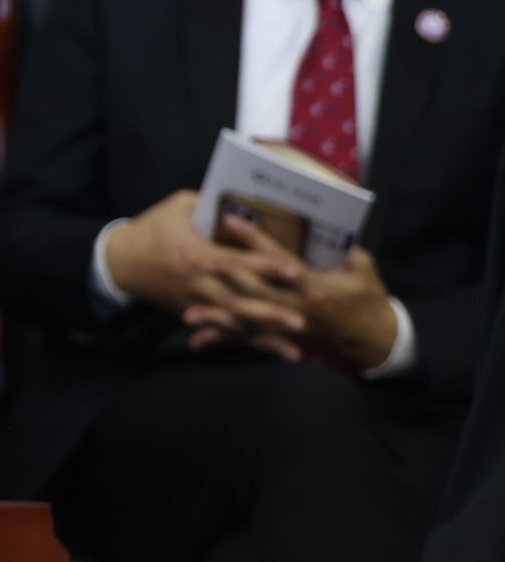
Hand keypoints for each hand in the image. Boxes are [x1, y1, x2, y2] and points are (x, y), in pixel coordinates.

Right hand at [104, 192, 301, 335]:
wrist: (120, 262)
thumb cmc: (151, 229)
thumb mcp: (177, 207)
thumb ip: (209, 204)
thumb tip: (241, 202)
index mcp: (197, 254)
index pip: (239, 262)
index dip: (267, 266)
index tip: (295, 272)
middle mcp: (200, 283)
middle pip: (240, 300)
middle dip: (271, 312)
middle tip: (302, 322)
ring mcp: (196, 303)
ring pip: (236, 322)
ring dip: (265, 336)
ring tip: (295, 349)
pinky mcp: (193, 313)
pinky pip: (224, 330)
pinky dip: (247, 343)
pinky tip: (271, 351)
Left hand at [189, 216, 397, 368]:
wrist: (374, 342)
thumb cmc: (369, 301)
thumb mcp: (364, 271)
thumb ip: (346, 250)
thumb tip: (330, 228)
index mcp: (313, 287)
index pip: (278, 259)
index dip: (255, 239)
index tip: (232, 219)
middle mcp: (294, 309)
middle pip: (254, 290)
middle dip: (224, 275)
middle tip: (194, 259)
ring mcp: (285, 327)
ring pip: (244, 320)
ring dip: (215, 315)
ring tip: (186, 313)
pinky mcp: (281, 339)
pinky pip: (247, 340)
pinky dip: (222, 340)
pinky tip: (196, 341)